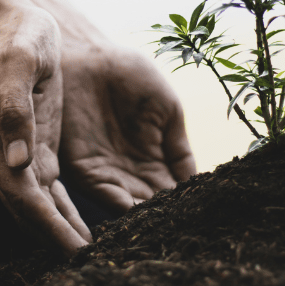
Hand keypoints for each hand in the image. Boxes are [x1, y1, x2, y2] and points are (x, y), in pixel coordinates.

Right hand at [0, 2, 90, 254]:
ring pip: (36, 206)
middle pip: (26, 209)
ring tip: (90, 254)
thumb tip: (17, 163)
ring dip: (59, 231)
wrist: (12, 25)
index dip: (48, 224)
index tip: (74, 247)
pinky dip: (62, 212)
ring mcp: (14, 155)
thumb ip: (15, 110)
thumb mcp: (18, 64)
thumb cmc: (17, 40)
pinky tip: (82, 230)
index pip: (20, 194)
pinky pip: (47, 191)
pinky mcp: (33, 150)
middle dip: (55, 237)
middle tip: (90, 263)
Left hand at [58, 40, 195, 211]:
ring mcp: (107, 171)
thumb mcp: (168, 110)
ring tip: (162, 226)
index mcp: (154, 157)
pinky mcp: (83, 168)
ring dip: (145, 217)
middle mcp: (131, 170)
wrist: (88, 56)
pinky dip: (121, 207)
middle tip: (181, 229)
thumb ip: (180, 148)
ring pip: (131, 205)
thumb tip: (196, 184)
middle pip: (152, 204)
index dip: (185, 203)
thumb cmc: (131, 75)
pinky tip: (138, 213)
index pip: (172, 189)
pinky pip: (104, 194)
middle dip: (165, 218)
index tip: (201, 216)